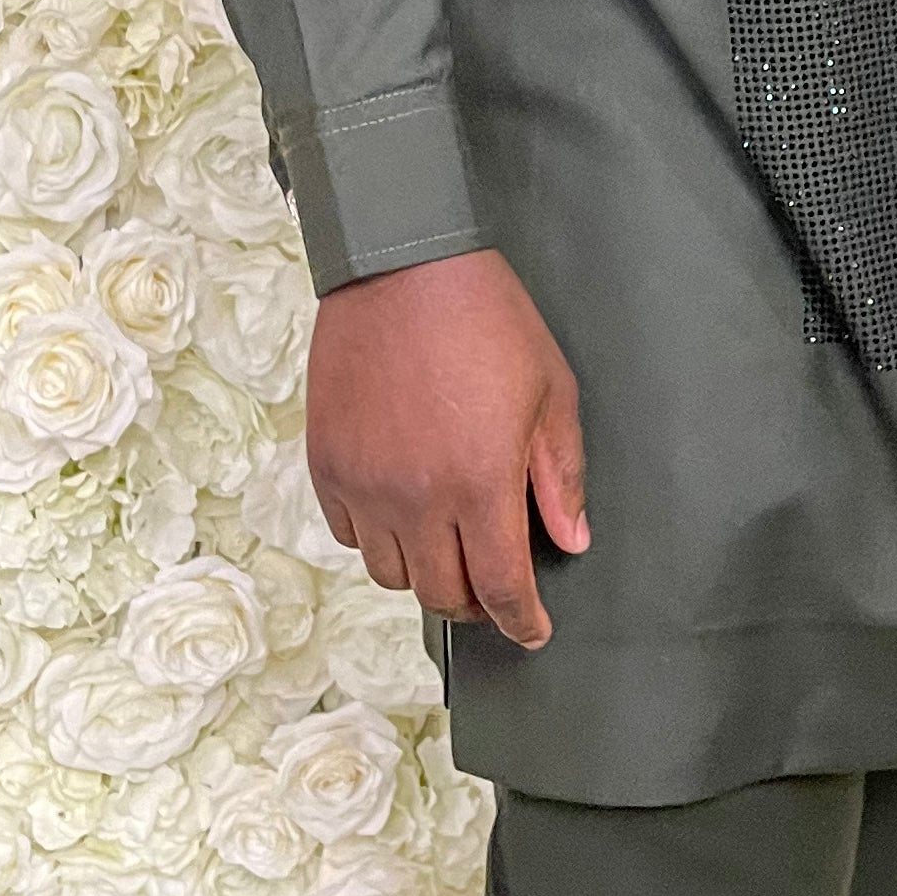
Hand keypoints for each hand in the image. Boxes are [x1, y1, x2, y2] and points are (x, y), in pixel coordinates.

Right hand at [305, 249, 589, 650]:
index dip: (522, 621)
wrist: (402, 265)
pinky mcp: (325, 463)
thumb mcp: (551, 391)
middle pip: (442, 594)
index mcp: (480, 483)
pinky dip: (378, 535)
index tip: (532, 630)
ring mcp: (364, 483)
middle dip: (476, 600)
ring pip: (391, 573)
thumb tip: (571, 540)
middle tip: (493, 580)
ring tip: (447, 539)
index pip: (501, 587)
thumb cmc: (488, 319)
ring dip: (425, 569)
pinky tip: (401, 506)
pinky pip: (349, 533)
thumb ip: (559, 475)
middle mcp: (416, 497)